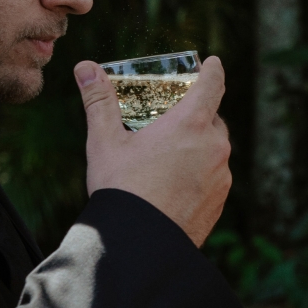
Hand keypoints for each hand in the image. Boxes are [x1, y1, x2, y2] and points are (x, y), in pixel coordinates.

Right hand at [74, 57, 230, 246]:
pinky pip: (214, 176)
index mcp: (191, 124)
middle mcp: (214, 147)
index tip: (213, 63)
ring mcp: (222, 175)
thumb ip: (99, 101)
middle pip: (212, 119)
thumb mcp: (105, 141)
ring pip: (214, 150)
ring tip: (168, 156)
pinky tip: (175, 183)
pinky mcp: (220, 200)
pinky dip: (200, 172)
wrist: (139, 243)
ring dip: (198, 146)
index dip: (213, 70)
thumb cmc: (122, 189)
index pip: (213, 84)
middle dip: (196, 116)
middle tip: (172, 119)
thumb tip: (85, 67)